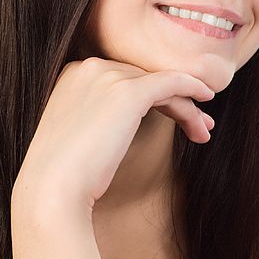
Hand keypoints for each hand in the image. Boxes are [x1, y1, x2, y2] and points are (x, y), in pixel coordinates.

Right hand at [11, 57, 214, 213]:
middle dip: (172, 101)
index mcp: (73, 74)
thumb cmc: (62, 173)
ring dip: (186, 106)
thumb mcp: (77, 131)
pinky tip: (206, 97)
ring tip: (203, 131)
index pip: (123, 77)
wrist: (52, 190)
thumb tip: (125, 118)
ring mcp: (108, 76)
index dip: (151, 96)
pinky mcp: (129, 92)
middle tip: (197, 124)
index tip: (171, 115)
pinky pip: (171, 81)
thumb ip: (95, 113)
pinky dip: (191, 86)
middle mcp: (89, 67)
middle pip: (143, 78)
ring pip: (160, 83)